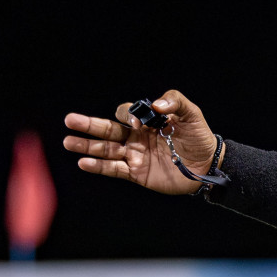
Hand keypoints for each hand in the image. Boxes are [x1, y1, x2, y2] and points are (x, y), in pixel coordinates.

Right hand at [62, 91, 217, 194]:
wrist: (209, 165)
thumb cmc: (200, 137)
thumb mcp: (192, 114)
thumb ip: (175, 102)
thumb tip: (156, 105)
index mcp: (146, 122)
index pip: (125, 114)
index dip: (127, 116)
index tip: (136, 123)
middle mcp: (136, 137)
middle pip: (107, 129)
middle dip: (88, 125)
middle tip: (69, 120)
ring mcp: (135, 155)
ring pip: (106, 149)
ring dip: (87, 146)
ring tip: (68, 142)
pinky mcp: (137, 173)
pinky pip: (114, 169)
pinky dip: (99, 167)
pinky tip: (83, 163)